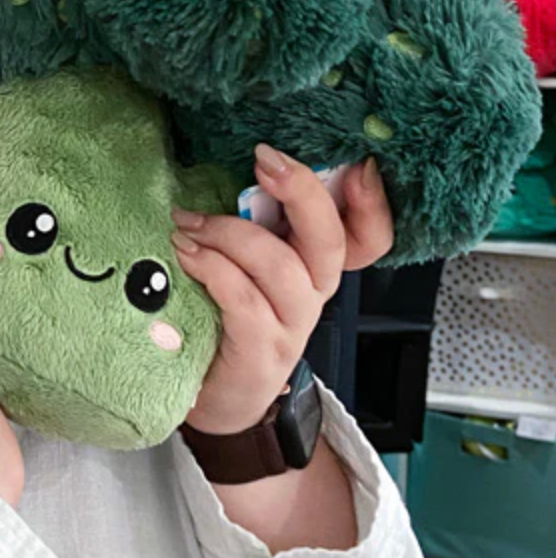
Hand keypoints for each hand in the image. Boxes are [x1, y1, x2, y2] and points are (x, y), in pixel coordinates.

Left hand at [176, 146, 393, 435]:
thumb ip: (254, 226)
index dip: (372, 203)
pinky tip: (186, 254)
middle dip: (302, 192)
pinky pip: (244, 299)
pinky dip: (213, 268)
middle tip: (264, 160)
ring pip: (280, 266)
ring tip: (189, 221)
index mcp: (315, 267)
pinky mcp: (260, 350)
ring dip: (230, 233)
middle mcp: (313, 294)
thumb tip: (233, 169)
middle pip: (330, 240)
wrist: (216, 396)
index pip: (367, 236)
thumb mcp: (247, 265)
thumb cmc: (227, 320)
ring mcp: (291, 325)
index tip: (356, 164)